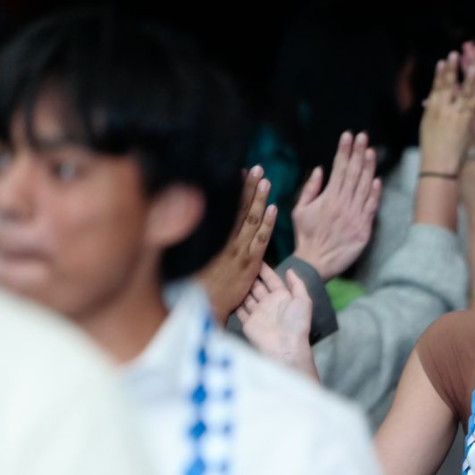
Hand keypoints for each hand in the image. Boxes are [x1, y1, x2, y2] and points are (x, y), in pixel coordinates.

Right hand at [198, 166, 276, 324]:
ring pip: (251, 219)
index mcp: (216, 238)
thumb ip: (210, 242)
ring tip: (266, 179)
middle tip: (256, 167)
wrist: (202, 307)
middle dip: (248, 186)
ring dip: (259, 198)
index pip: (228, 207)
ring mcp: (238, 251)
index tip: (240, 172)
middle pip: (239, 208)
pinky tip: (274, 208)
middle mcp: (227, 240)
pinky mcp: (249, 264)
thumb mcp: (200, 259)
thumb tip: (211, 226)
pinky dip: (268, 223)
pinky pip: (260, 240)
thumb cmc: (199, 285)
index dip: (236, 190)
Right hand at [237, 264, 315, 378]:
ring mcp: (258, 313)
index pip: (272, 280)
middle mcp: (269, 303)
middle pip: (257, 287)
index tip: (255, 258)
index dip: (264, 270)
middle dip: (250, 276)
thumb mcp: (303, 300)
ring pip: (248, 297)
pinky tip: (228, 293)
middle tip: (239, 264)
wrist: (286, 347)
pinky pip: (241, 311)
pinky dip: (235, 303)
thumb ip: (297, 284)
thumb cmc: (297, 323)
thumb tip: (289, 269)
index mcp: (283, 297)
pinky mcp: (249, 323)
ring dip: (241, 288)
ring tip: (231, 275)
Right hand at [291, 131, 381, 279]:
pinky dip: (374, 193)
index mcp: (328, 198)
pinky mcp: (364, 228)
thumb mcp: (300, 210)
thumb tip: (319, 169)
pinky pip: (371, 207)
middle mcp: (343, 204)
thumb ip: (310, 189)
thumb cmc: (306, 236)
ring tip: (370, 150)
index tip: (348, 135)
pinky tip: (376, 179)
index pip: (338, 168)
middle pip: (353, 173)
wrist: (315, 262)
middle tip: (363, 136)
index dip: (344, 150)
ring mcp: (355, 216)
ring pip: (364, 187)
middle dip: (358, 152)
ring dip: (368, 167)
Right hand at [420, 50, 474, 175]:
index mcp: (432, 110)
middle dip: (452, 70)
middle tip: (455, 54)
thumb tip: (429, 101)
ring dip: (468, 80)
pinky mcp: (463, 126)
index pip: (436, 87)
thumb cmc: (432, 149)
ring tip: (473, 66)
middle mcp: (441, 110)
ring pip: (462, 94)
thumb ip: (431, 112)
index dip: (440, 74)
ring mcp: (453, 117)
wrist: (437, 166)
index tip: (443, 61)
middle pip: (447, 86)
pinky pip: (472, 110)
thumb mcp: (427, 127)